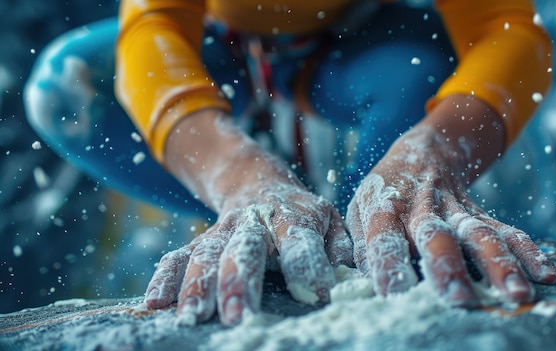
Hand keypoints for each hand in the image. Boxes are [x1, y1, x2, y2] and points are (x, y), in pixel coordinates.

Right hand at [143, 110, 351, 324]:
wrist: (259, 183)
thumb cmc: (303, 216)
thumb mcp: (330, 222)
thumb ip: (341, 249)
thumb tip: (356, 280)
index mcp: (295, 219)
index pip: (301, 243)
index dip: (309, 268)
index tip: (317, 296)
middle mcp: (255, 223)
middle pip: (244, 250)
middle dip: (238, 282)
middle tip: (235, 316)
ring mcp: (224, 230)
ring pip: (206, 254)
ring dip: (196, 285)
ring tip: (189, 317)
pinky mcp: (202, 239)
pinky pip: (178, 255)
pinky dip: (164, 278)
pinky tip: (153, 304)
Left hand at [346, 122, 555, 306]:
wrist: (423, 153)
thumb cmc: (385, 192)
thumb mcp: (361, 209)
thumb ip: (362, 246)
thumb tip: (369, 279)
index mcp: (386, 210)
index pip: (384, 240)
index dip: (388, 266)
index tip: (394, 294)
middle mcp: (423, 211)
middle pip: (437, 238)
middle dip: (449, 268)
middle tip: (458, 298)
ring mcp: (456, 211)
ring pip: (480, 235)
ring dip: (499, 264)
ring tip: (516, 294)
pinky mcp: (480, 213)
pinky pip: (506, 230)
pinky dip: (527, 251)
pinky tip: (545, 274)